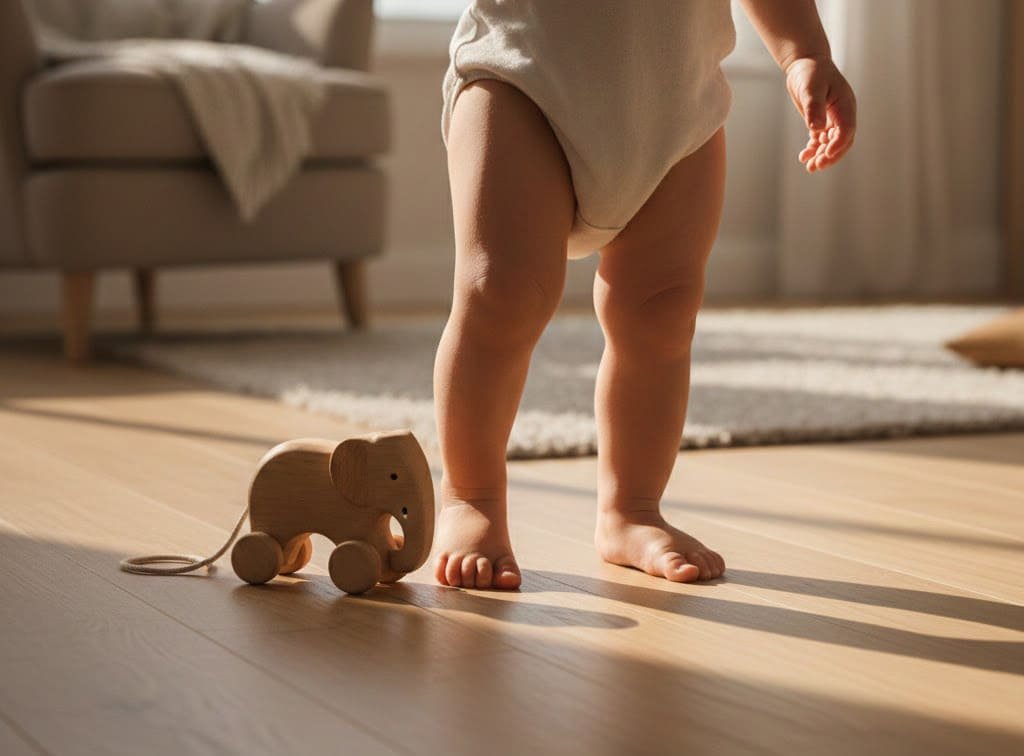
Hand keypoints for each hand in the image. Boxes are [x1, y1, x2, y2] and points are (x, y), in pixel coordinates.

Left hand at [785, 55, 855, 171]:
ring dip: (822, 156)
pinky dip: (813, 149)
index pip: (846, 129)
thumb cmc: (811, 71)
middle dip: (830, 155)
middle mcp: (842, 114)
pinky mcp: (821, 121)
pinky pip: (820, 140)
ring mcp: (833, 119)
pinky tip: (804, 157)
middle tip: (816, 166)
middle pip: (842, 141)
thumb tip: (816, 129)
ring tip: (810, 167)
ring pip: (831, 143)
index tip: (825, 154)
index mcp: (845, 104)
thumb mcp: (812, 88)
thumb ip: (814, 108)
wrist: (805, 63)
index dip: (838, 144)